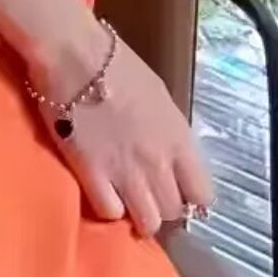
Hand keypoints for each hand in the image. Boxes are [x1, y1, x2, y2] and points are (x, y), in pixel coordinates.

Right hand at [30, 38, 214, 238]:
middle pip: (172, 211)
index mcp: (180, 139)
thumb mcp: (159, 97)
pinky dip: (107, 208)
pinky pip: (109, 212)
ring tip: (125, 202)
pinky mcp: (92, 174)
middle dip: (161, 207)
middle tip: (146, 195)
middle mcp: (159, 162)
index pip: (202, 194)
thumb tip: (168, 155)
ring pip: (146, 221)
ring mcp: (126, 171)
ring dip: (137, 215)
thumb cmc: (117, 64)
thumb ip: (168, 133)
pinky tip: (102, 193)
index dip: (190, 198)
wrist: (75, 56)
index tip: (178, 194)